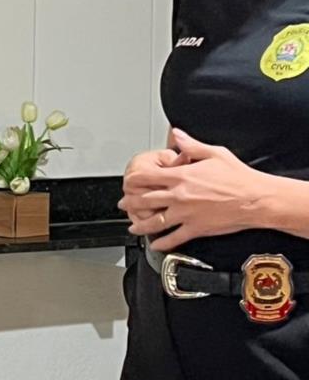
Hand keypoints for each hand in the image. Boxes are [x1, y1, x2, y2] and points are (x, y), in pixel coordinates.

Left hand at [120, 129, 267, 250]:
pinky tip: (155, 243)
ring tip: (133, 227)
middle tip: (124, 204)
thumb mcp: (214, 153)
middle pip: (146, 200)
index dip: (133, 180)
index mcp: (182, 176)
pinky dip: (162, 242)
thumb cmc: (238, 178)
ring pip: (155, 221)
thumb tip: (176, 135)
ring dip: (140, 225)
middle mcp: (180, 196)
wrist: (254, 198)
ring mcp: (186, 214)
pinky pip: (174, 238)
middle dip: (131, 203)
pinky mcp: (196, 229)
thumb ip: (190, 145)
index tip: (127, 182)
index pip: (149, 177)